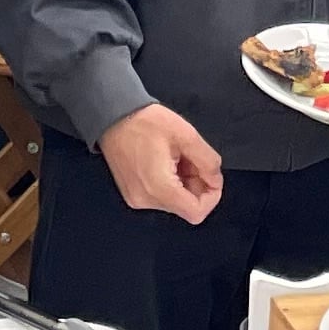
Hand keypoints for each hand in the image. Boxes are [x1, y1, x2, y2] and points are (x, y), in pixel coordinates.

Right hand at [99, 100, 223, 220]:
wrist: (113, 116)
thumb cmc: (146, 122)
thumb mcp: (186, 135)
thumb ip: (207, 160)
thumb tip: (215, 179)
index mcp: (159, 189)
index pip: (196, 213)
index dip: (212, 196)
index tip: (212, 175)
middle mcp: (146, 200)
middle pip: (186, 207)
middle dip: (198, 185)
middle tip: (193, 159)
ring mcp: (136, 199)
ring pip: (175, 202)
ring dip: (185, 183)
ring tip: (179, 156)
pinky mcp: (132, 194)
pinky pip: (161, 197)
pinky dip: (172, 183)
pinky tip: (168, 161)